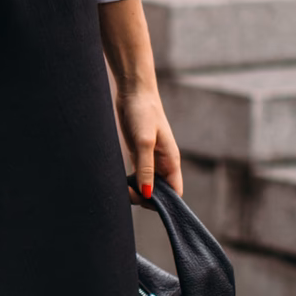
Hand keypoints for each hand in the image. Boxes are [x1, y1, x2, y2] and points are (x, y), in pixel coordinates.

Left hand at [115, 85, 182, 200]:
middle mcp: (163, 163)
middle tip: (128, 193)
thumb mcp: (144, 141)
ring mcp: (151, 159)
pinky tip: (120, 182)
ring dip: (136, 191)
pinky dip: (130, 182)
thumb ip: (146, 168)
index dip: (164, 203)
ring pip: (147, 185)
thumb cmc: (143, 112)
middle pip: (160, 193)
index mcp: (171, 162)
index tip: (145, 201)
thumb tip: (148, 194)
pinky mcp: (138, 154)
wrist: (133, 91)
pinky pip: (137, 176)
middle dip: (146, 198)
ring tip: (122, 188)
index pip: (175, 193)